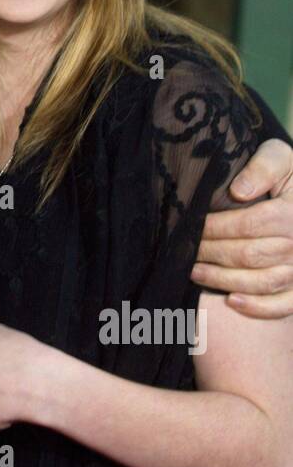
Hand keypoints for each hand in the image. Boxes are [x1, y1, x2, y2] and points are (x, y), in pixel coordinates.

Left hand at [194, 138, 292, 317]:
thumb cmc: (289, 175)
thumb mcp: (279, 158)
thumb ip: (262, 168)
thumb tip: (238, 192)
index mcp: (292, 213)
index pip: (247, 225)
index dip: (215, 228)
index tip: (191, 226)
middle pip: (248, 255)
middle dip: (211, 253)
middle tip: (184, 251)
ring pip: (260, 282)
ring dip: (223, 280)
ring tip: (194, 272)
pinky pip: (283, 305)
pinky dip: (258, 308)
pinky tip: (232, 302)